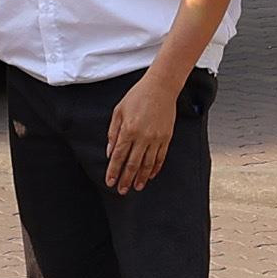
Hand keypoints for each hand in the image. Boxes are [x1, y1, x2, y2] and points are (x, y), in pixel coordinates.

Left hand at [106, 68, 182, 194]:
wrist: (161, 87)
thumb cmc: (137, 96)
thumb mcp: (118, 111)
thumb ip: (113, 132)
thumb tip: (110, 152)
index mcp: (128, 130)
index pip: (119, 157)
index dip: (113, 171)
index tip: (110, 182)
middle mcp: (142, 137)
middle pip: (132, 164)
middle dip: (126, 179)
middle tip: (122, 190)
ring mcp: (156, 138)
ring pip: (147, 164)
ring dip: (141, 178)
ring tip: (136, 187)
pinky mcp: (166, 138)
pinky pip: (160, 157)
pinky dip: (154, 168)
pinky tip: (149, 175)